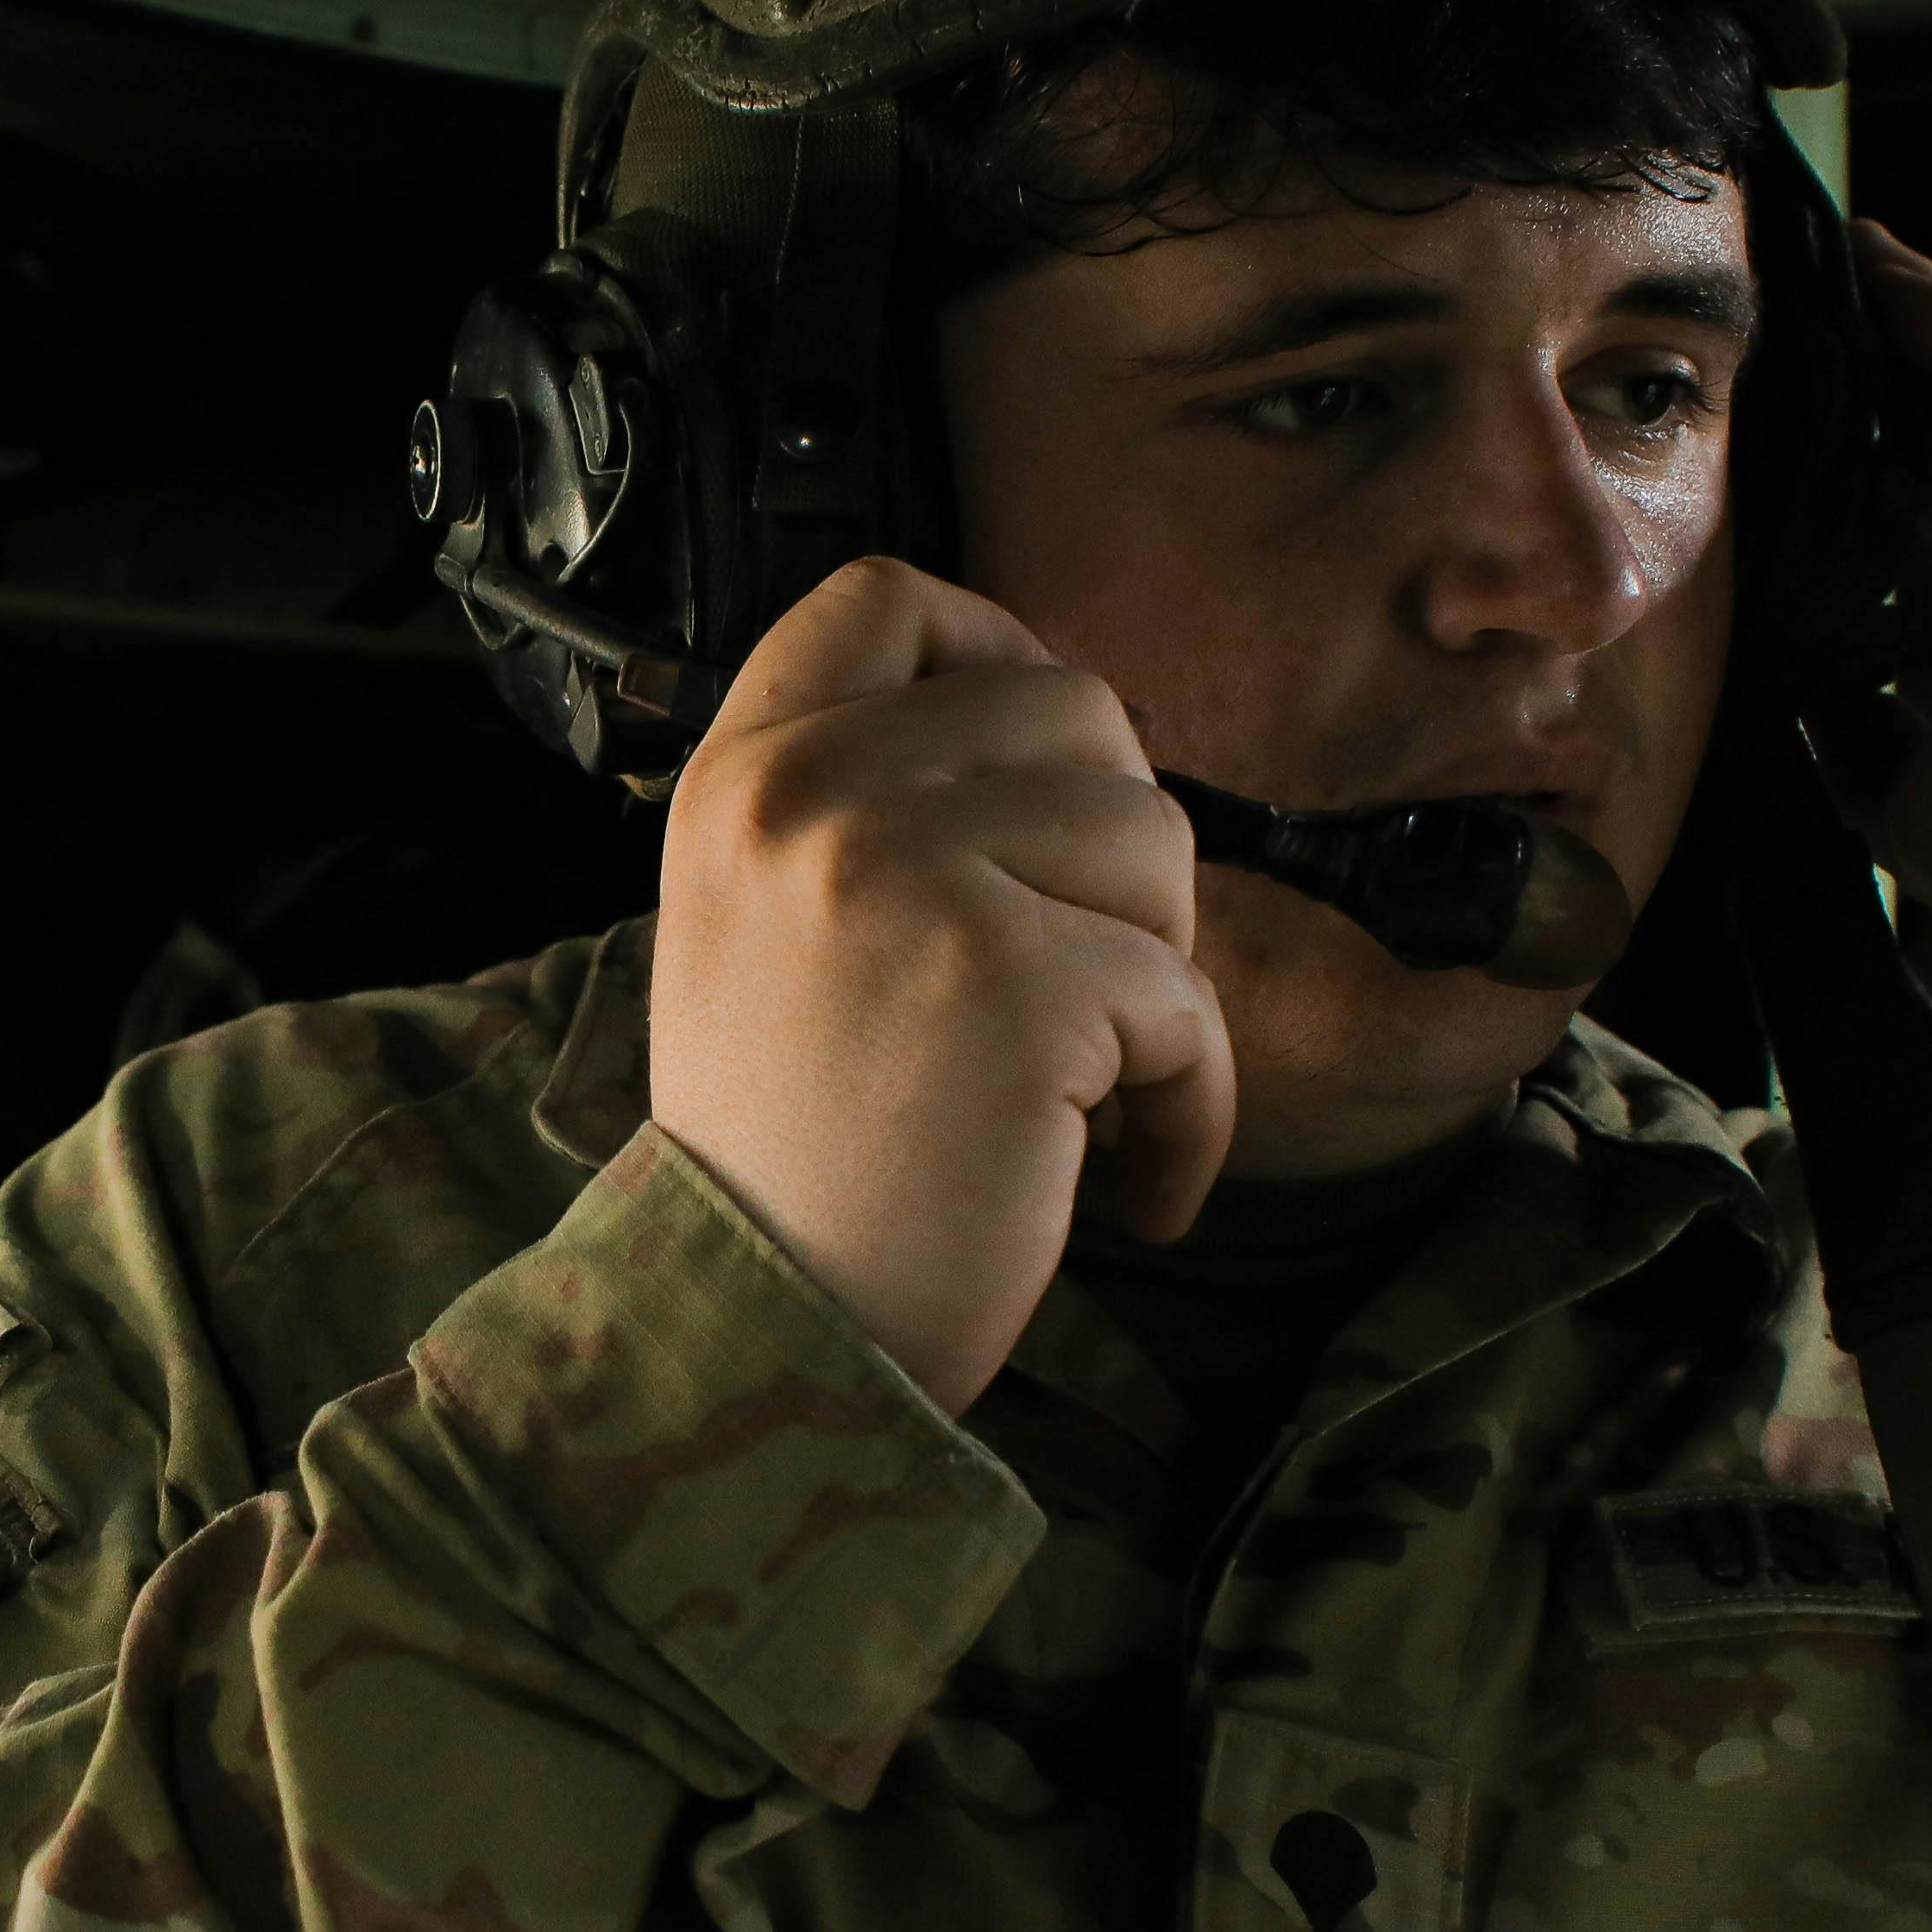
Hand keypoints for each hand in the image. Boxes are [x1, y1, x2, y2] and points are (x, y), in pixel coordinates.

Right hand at [647, 559, 1233, 1415]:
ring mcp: (910, 880)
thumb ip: (859, 813)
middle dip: (1115, 846)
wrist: (762, 1334)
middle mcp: (808, 801)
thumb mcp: (758, 930)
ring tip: (1091, 1088)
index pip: (885, 597)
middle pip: (1071, 708)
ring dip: (1159, 977)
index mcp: (740, 781)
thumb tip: (1061, 742)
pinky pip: (1186, 1003)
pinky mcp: (1017, 984)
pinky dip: (1191, 1108)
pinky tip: (1129, 1188)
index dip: (996, 651)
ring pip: (1152, 839)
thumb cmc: (791, 1160)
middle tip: (1084, 974)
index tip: (1038, 772)